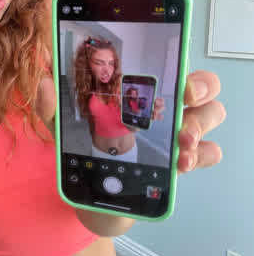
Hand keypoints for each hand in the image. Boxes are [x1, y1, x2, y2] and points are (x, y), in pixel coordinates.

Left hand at [36, 70, 226, 176]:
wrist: (93, 196)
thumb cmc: (85, 152)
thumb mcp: (63, 127)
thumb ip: (52, 106)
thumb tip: (45, 82)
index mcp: (139, 91)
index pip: (170, 63)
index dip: (178, 59)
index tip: (173, 67)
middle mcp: (165, 108)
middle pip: (202, 84)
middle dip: (201, 85)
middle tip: (184, 98)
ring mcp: (176, 134)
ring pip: (210, 114)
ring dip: (200, 123)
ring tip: (181, 140)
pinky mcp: (181, 162)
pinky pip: (208, 153)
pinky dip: (202, 155)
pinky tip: (183, 162)